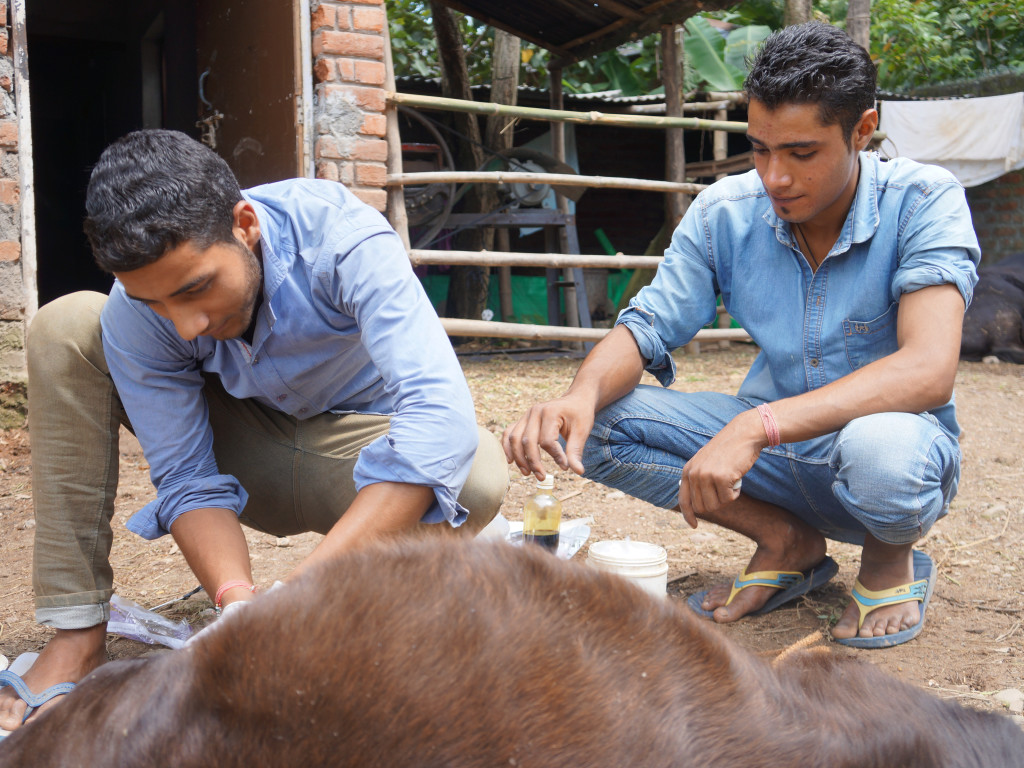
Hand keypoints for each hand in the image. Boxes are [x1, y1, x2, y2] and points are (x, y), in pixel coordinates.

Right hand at [502, 395, 594, 480]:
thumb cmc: (579, 414)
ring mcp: (526, 415)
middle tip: (541, 477)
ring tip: (527, 473)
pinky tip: (511, 461)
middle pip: (527, 441)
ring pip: (514, 438)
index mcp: (550, 412)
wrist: (575, 400)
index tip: (565, 467)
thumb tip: (578, 472)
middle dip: (533, 462)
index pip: (547, 440)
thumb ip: (576, 451)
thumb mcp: (582, 431)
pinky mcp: (523, 420)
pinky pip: (509, 433)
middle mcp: (535, 412)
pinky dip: (507, 447)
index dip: (555, 456)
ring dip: (519, 458)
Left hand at [677, 409, 765, 526]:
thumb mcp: (706, 462)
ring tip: (730, 482)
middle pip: (701, 507)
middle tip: (724, 490)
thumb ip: (699, 479)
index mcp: (687, 470)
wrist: (743, 434)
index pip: (683, 500)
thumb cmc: (728, 450)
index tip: (694, 525)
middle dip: (715, 504)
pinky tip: (737, 478)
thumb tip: (697, 505)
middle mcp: (694, 474)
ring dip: (725, 498)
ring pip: (714, 505)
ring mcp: (706, 476)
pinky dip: (735, 493)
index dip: (688, 515)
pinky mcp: (721, 478)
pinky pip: (728, 499)